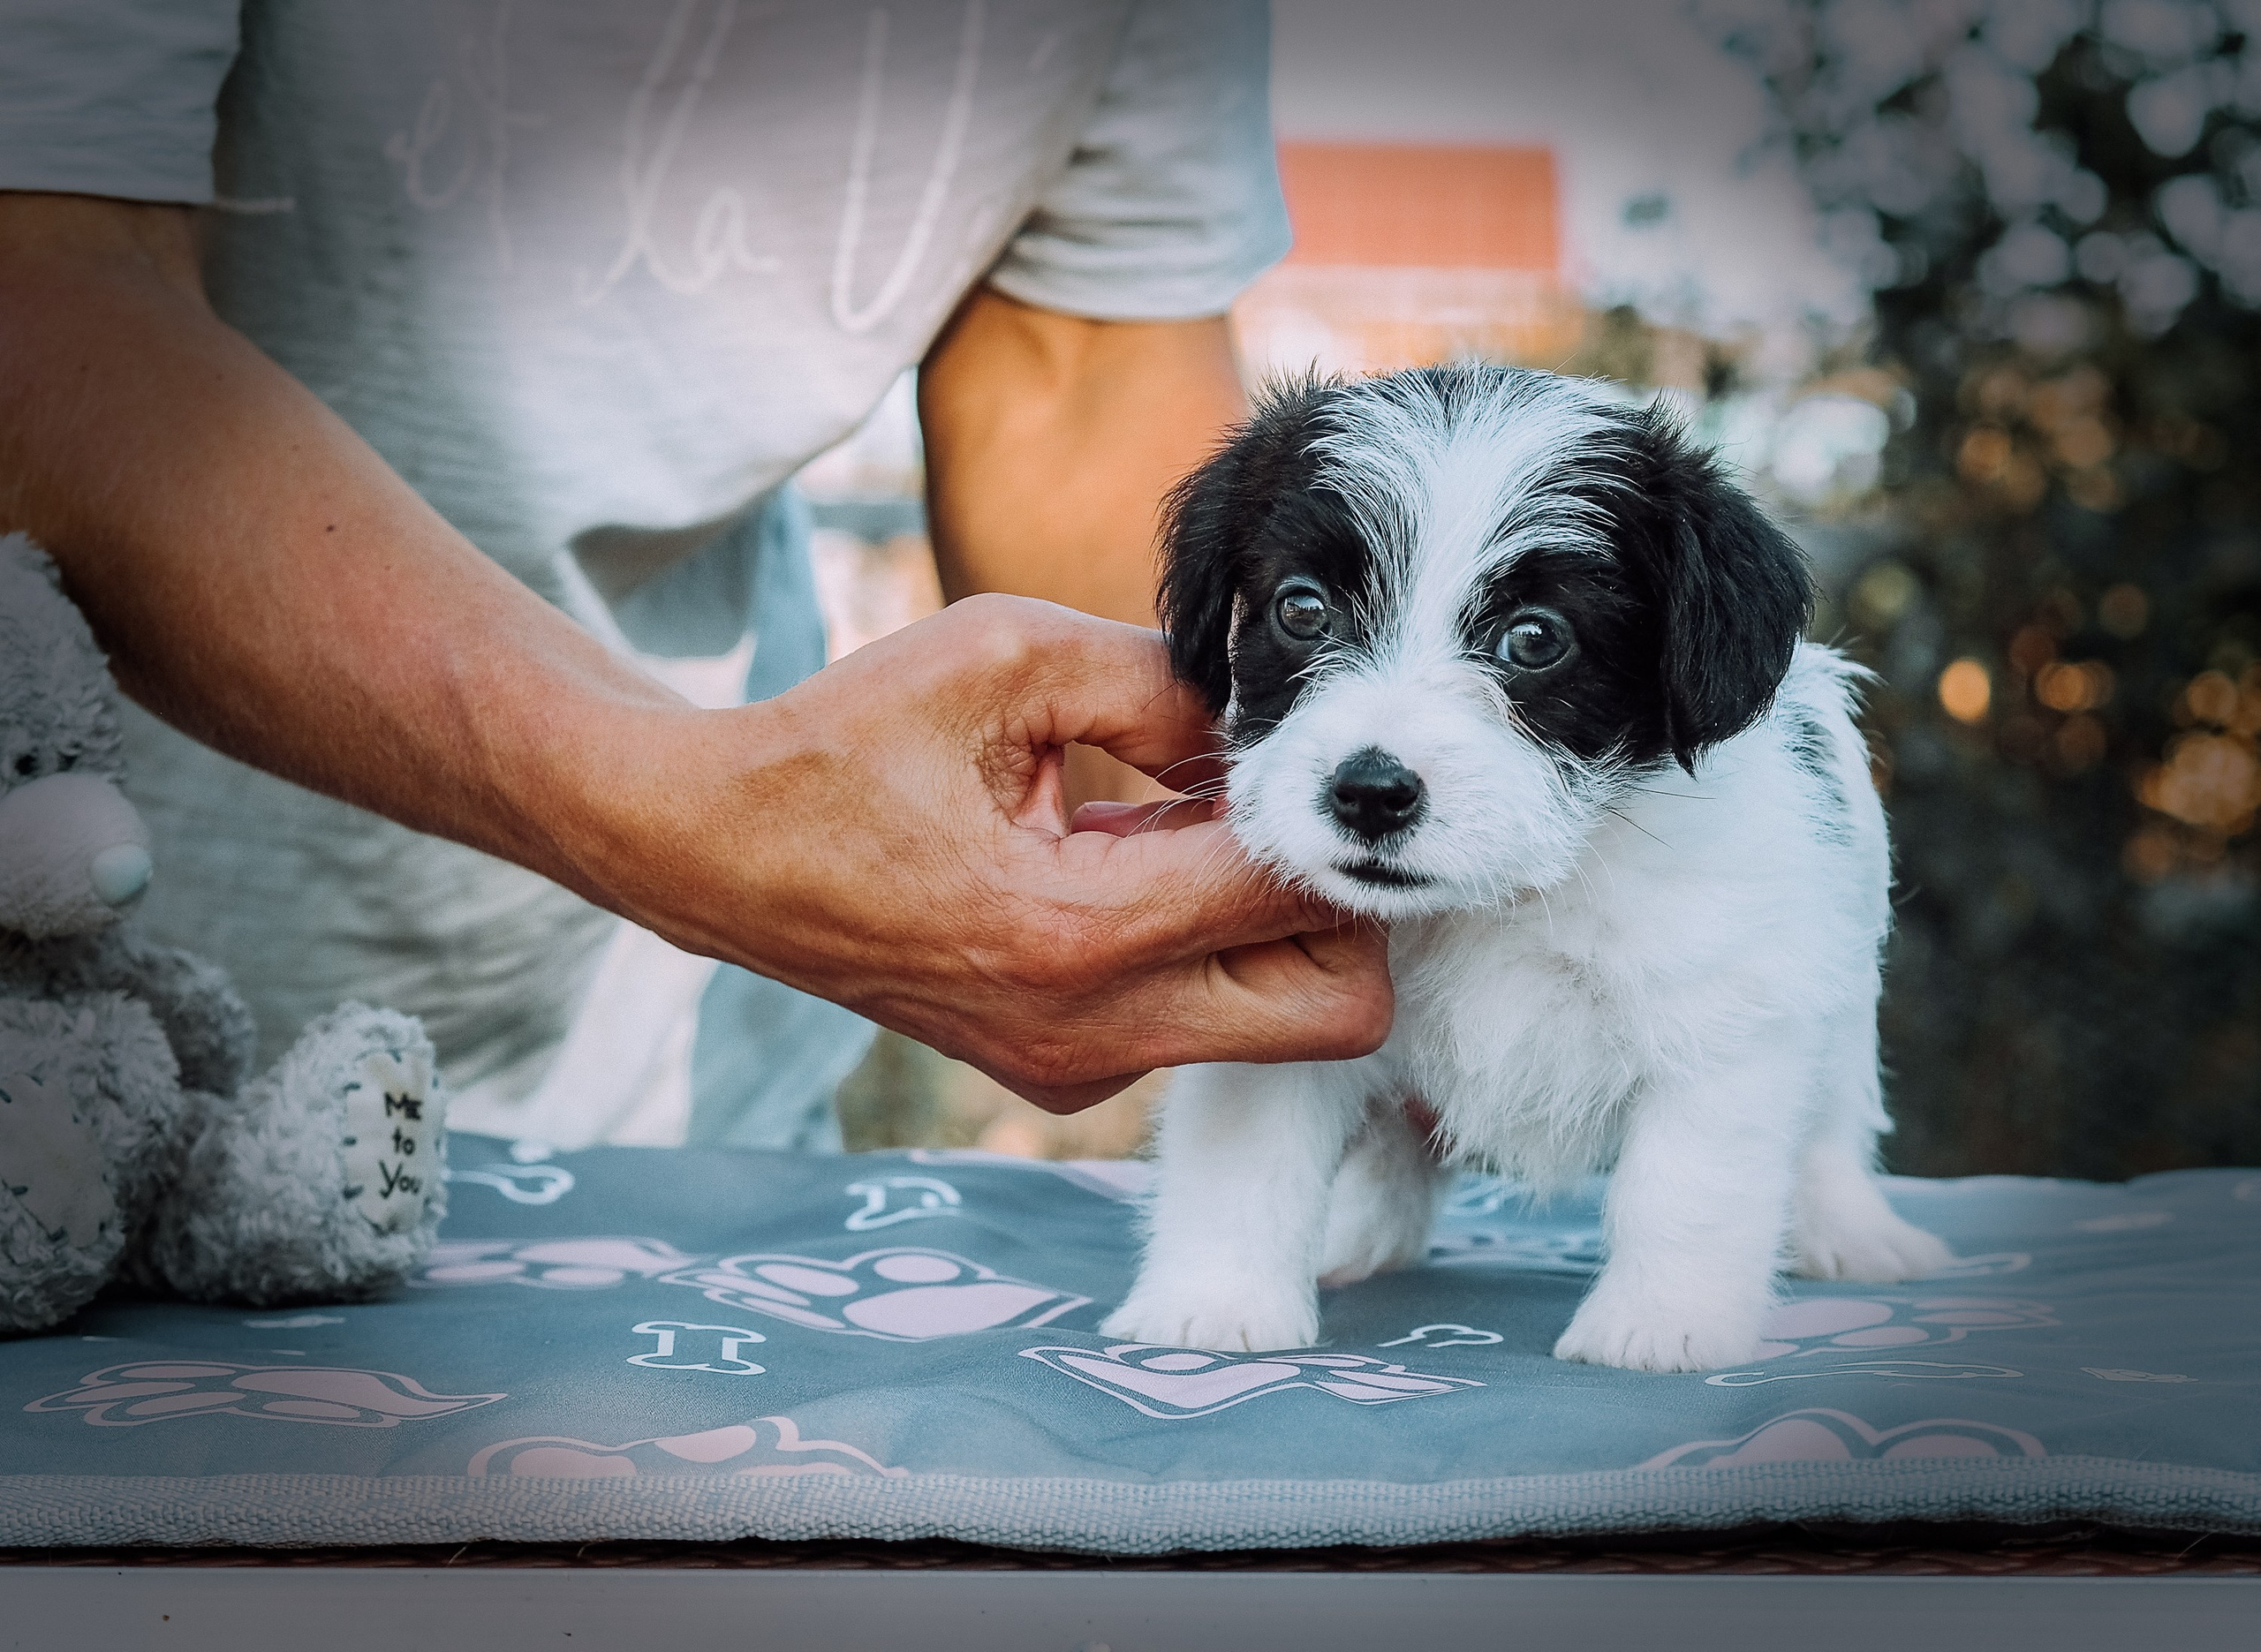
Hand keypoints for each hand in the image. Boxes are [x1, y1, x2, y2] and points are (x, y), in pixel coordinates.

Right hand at [593, 596, 1392, 1111]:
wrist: (716, 853)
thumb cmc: (847, 742)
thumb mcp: (1005, 658)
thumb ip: (1159, 680)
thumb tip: (1267, 716)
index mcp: (1076, 932)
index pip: (1290, 896)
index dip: (1319, 815)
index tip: (1295, 751)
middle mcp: (1090, 1032)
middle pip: (1333, 1014)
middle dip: (1337, 910)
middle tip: (1275, 815)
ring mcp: (1073, 1068)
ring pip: (1271, 1025)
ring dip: (1262, 928)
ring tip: (1175, 826)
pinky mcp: (1059, 1073)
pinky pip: (1189, 1021)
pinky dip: (1195, 948)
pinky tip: (1123, 863)